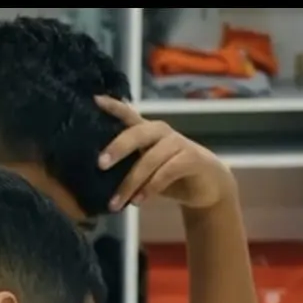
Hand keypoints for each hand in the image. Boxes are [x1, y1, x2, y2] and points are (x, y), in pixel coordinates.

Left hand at [95, 95, 233, 211]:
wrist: (208, 187)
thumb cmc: (172, 177)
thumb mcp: (147, 170)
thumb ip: (129, 167)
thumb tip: (99, 177)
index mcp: (148, 131)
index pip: (129, 114)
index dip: (113, 106)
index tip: (95, 100)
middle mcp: (161, 132)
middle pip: (137, 134)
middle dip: (118, 147)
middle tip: (100, 164)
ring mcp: (178, 143)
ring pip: (150, 159)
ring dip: (131, 183)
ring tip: (116, 203)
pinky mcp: (191, 159)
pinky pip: (167, 171)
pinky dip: (151, 187)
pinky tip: (139, 201)